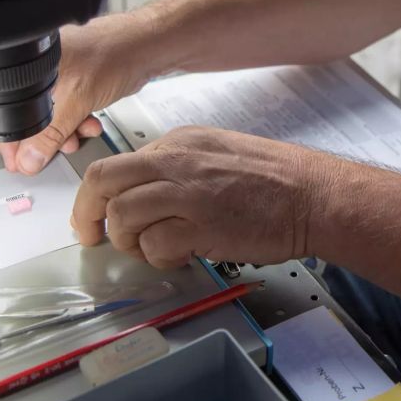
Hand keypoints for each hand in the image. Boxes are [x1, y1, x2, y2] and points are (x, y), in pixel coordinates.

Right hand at [0, 12, 152, 174]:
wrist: (144, 49)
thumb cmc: (112, 55)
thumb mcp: (75, 101)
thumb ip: (49, 134)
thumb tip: (29, 158)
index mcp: (30, 69)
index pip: (10, 111)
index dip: (13, 140)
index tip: (18, 161)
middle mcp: (42, 72)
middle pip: (31, 117)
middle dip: (44, 139)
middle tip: (52, 153)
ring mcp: (61, 77)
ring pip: (54, 116)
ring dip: (65, 133)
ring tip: (76, 138)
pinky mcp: (79, 82)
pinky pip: (71, 109)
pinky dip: (78, 121)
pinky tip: (89, 125)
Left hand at [70, 126, 341, 267]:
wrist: (313, 195)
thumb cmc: (275, 180)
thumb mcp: (219, 154)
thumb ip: (179, 168)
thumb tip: (145, 195)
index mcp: (180, 143)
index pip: (117, 164)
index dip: (100, 197)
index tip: (100, 217)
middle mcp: (177, 161)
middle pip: (103, 180)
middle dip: (87, 214)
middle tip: (93, 237)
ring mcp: (188, 192)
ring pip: (122, 215)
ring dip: (128, 241)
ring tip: (152, 250)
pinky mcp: (201, 225)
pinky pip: (154, 245)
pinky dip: (159, 258)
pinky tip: (180, 257)